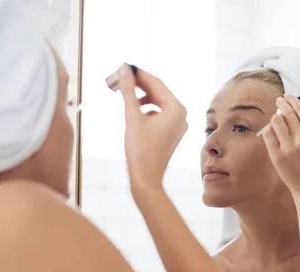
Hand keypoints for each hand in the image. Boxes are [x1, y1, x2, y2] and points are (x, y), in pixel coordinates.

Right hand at [117, 64, 187, 192]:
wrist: (146, 177)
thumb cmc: (140, 149)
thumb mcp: (132, 116)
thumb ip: (128, 90)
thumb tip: (124, 69)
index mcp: (177, 109)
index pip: (156, 83)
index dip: (137, 73)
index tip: (122, 66)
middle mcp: (182, 115)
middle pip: (158, 91)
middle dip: (138, 84)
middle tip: (117, 77)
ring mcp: (178, 124)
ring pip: (158, 102)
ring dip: (141, 95)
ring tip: (122, 92)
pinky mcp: (172, 132)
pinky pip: (159, 113)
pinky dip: (146, 108)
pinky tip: (134, 109)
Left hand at [262, 95, 299, 196]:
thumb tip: (295, 108)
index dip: (292, 99)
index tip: (287, 97)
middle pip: (287, 112)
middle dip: (281, 103)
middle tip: (278, 101)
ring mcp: (289, 147)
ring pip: (276, 120)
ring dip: (275, 117)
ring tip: (276, 120)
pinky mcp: (277, 156)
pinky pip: (268, 135)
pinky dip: (268, 130)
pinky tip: (271, 131)